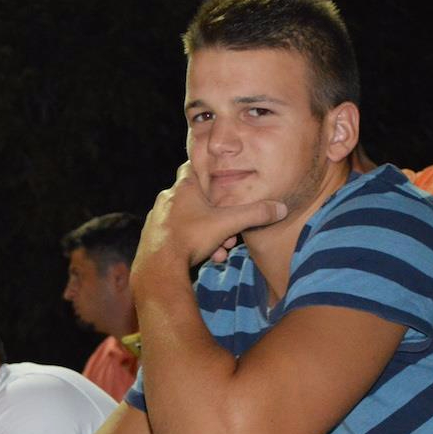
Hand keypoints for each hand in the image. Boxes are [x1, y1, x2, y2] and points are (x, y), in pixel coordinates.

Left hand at [133, 161, 287, 272]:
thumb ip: (254, 214)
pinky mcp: (152, 235)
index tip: (221, 183)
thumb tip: (280, 208)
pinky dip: (191, 242)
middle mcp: (168, 198)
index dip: (208, 172)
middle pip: (197, 200)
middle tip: (228, 234)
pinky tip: (202, 256)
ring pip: (189, 220)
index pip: (194, 167)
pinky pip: (176, 234)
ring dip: (206, 234)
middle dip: (216, 217)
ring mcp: (157, 217)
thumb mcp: (228, 224)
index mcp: (184, 187)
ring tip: (218, 251)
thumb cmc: (191, 238)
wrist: (160, 266)